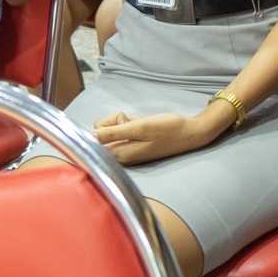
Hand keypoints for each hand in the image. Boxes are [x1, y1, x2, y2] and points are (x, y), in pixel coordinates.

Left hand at [91, 106, 233, 165]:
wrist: (189, 133)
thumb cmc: (166, 129)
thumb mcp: (139, 127)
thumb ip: (112, 133)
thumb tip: (88, 137)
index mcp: (119, 154)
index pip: (94, 139)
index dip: (106, 126)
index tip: (121, 124)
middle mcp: (120, 155)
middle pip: (103, 133)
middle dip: (116, 122)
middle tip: (134, 123)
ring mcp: (127, 150)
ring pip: (113, 129)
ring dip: (125, 121)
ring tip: (141, 123)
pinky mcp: (135, 144)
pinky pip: (124, 130)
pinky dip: (131, 124)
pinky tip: (144, 125)